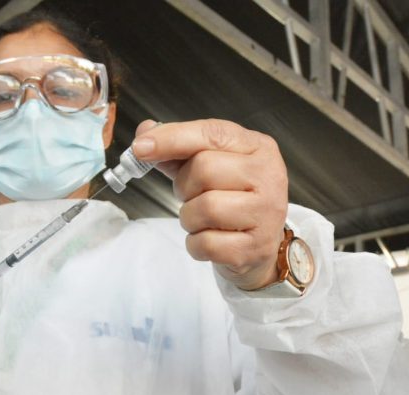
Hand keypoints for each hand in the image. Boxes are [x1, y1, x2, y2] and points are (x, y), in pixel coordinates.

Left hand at [132, 119, 287, 289]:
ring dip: (189, 217)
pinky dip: (195, 244)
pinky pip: (206, 243)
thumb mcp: (210, 166)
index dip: (172, 139)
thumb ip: (178, 149)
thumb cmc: (231, 198)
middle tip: (191, 195)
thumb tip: (145, 132)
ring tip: (201, 219)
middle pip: (204, 169)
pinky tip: (208, 238)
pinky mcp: (254, 248)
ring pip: (205, 208)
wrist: (259, 244)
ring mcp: (266, 214)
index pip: (211, 133)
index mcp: (258, 147)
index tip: (140, 147)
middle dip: (184, 186)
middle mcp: (268, 176)